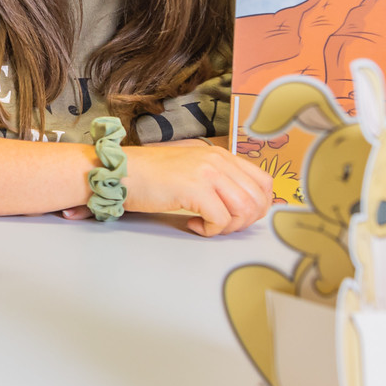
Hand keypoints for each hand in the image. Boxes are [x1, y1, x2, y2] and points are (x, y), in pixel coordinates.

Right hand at [117, 140, 273, 235]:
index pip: (263, 182)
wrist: (122, 172)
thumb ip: (216, 179)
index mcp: (220, 155)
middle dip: (245, 221)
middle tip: (221, 226)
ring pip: (244, 210)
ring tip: (208, 226)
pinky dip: (210, 230)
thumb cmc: (150, 175)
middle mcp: (218, 160)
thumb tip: (240, 205)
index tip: (239, 217)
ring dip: (229, 227)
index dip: (259, 206)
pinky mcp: (195, 189)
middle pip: (258, 199)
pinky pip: (221, 220)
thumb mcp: (191, 169)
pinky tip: (192, 225)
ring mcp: (208, 173)